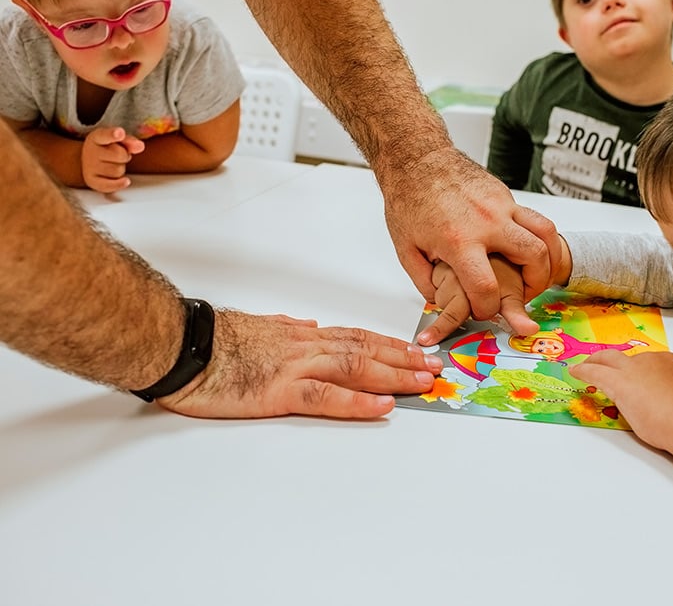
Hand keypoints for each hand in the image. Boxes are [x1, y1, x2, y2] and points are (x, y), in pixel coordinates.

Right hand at [81, 126, 144, 192]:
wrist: (89, 160)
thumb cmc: (107, 148)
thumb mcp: (118, 140)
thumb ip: (130, 141)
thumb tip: (140, 146)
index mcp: (97, 137)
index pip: (105, 135)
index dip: (113, 134)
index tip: (120, 133)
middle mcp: (90, 151)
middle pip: (119, 155)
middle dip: (124, 155)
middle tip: (118, 155)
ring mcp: (89, 167)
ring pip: (118, 171)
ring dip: (121, 169)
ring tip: (114, 164)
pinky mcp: (92, 181)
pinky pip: (110, 185)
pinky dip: (119, 184)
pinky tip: (124, 180)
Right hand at [158, 312, 441, 418]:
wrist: (177, 344)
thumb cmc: (209, 340)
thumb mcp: (255, 326)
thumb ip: (284, 328)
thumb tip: (305, 325)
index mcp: (300, 335)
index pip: (355, 337)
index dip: (389, 345)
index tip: (415, 351)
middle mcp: (305, 346)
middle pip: (366, 350)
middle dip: (404, 359)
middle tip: (435, 367)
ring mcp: (295, 367)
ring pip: (356, 368)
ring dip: (395, 375)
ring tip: (424, 383)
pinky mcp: (279, 391)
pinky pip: (326, 397)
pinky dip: (357, 402)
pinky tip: (382, 407)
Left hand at [381, 149, 560, 330]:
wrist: (416, 158)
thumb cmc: (409, 200)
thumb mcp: (406, 249)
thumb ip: (426, 281)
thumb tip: (441, 301)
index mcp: (459, 241)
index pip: (486, 288)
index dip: (487, 309)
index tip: (483, 310)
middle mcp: (487, 221)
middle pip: (534, 258)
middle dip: (535, 285)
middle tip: (524, 294)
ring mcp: (501, 205)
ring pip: (546, 233)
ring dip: (549, 258)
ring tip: (536, 273)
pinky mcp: (506, 195)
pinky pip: (534, 219)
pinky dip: (539, 238)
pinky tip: (526, 250)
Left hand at [569, 346, 672, 486]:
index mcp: (666, 361)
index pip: (646, 363)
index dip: (636, 370)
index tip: (631, 376)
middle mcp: (647, 361)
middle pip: (622, 358)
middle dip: (609, 360)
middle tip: (599, 363)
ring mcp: (631, 371)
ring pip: (606, 361)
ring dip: (593, 363)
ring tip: (583, 368)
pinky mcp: (617, 383)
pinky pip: (594, 373)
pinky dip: (583, 371)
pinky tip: (575, 372)